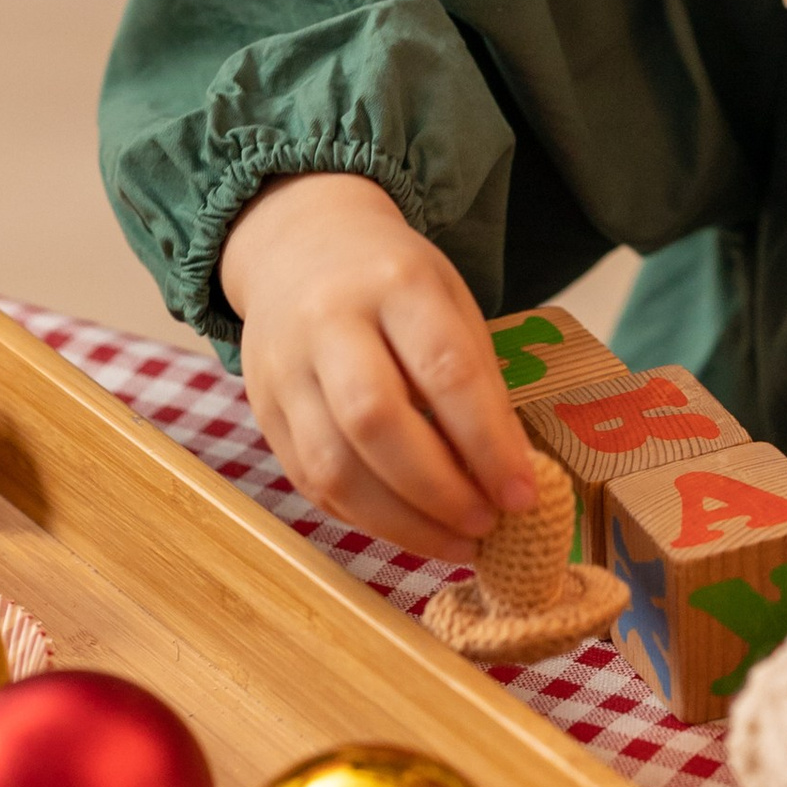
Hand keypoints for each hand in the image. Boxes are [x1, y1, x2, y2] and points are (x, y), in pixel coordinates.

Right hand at [218, 172, 537, 561]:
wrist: (298, 246)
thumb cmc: (392, 282)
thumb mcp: (448, 300)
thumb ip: (477, 379)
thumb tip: (511, 473)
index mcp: (395, 283)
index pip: (445, 370)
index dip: (487, 442)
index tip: (523, 495)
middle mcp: (329, 322)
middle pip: (375, 421)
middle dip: (439, 490)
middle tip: (487, 524)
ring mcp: (285, 370)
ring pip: (333, 467)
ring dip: (401, 522)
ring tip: (455, 540)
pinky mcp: (264, 411)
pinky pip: (310, 482)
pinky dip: (365, 517)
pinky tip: (409, 527)